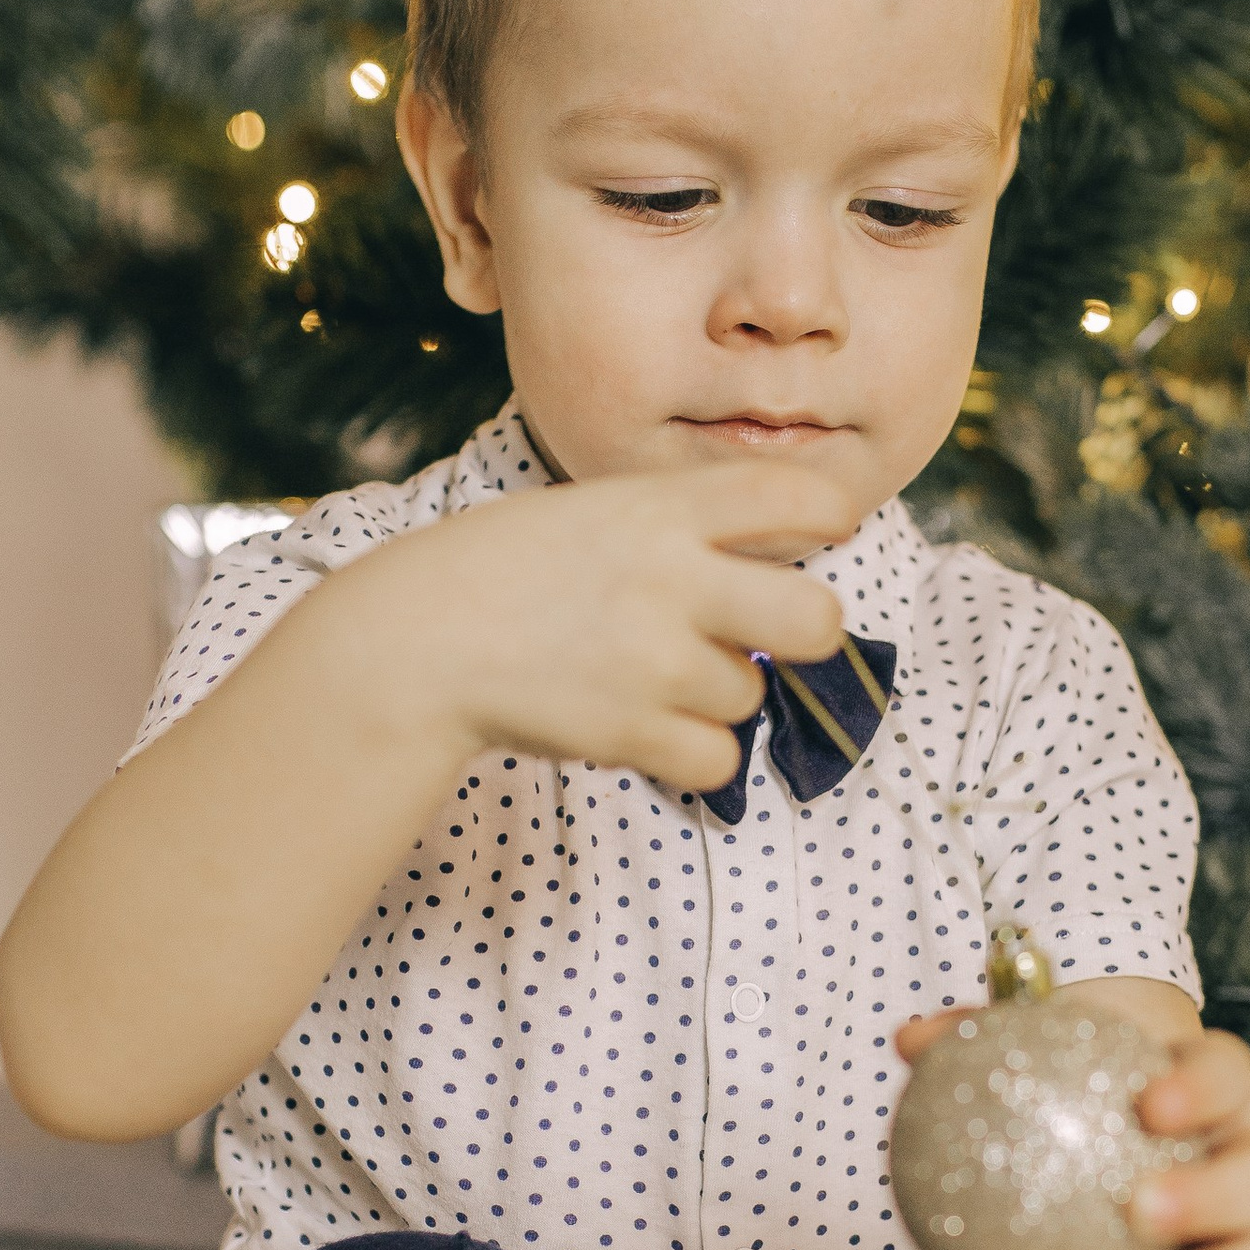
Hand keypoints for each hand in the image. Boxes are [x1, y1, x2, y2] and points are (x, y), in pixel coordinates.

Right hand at [353, 461, 856, 795]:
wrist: (418, 639)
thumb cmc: (511, 570)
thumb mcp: (598, 508)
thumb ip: (687, 520)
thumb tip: (792, 544)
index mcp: (660, 506)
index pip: (793, 492)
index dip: (831, 511)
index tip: (830, 527)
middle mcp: (671, 579)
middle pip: (817, 619)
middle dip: (810, 630)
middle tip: (774, 629)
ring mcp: (654, 660)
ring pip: (749, 693)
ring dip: (714, 691)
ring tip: (641, 671)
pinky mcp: (632, 731)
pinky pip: (718, 757)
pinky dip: (692, 751)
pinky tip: (645, 721)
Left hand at [894, 986, 1249, 1249]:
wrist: (1108, 1140)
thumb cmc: (1072, 1083)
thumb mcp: (1030, 1052)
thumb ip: (975, 1040)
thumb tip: (910, 1041)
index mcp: (1222, 1090)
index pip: (1230, 1074)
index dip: (1205, 1088)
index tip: (1149, 1103)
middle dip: (1213, 1199)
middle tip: (1138, 1210)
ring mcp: (1243, 1240)